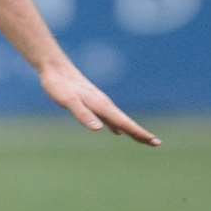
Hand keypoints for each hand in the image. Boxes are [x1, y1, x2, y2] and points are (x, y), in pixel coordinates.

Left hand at [39, 62, 160, 145]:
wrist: (54, 67)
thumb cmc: (59, 85)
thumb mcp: (68, 101)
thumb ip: (83, 114)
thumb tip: (99, 129)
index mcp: (101, 105)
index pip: (124, 123)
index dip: (139, 133)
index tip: (155, 142)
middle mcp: (104, 104)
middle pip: (126, 122)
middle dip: (140, 133)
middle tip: (156, 144)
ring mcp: (98, 103)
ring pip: (119, 120)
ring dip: (131, 130)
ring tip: (141, 139)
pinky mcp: (91, 102)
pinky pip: (109, 117)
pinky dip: (116, 126)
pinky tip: (116, 131)